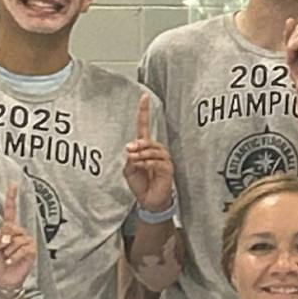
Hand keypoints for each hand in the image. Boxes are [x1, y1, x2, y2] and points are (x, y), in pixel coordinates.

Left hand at [0, 180, 37, 294]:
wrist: (4, 279)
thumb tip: (8, 235)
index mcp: (8, 229)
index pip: (10, 211)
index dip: (12, 198)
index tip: (13, 184)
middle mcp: (19, 233)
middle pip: (11, 227)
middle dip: (4, 239)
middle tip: (2, 250)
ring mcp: (27, 241)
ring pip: (16, 240)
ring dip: (8, 251)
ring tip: (7, 258)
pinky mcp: (32, 250)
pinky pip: (23, 248)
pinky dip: (14, 256)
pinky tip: (11, 261)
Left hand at [123, 93, 174, 212]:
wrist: (149, 201)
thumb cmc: (141, 184)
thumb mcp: (129, 170)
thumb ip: (130, 159)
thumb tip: (132, 151)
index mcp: (145, 148)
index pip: (145, 126)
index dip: (144, 112)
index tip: (144, 97)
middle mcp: (156, 151)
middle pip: (148, 139)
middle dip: (138, 144)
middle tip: (129, 150)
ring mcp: (163, 159)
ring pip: (153, 149)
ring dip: (141, 154)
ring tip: (134, 160)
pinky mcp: (168, 169)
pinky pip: (157, 161)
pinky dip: (147, 163)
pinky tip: (142, 166)